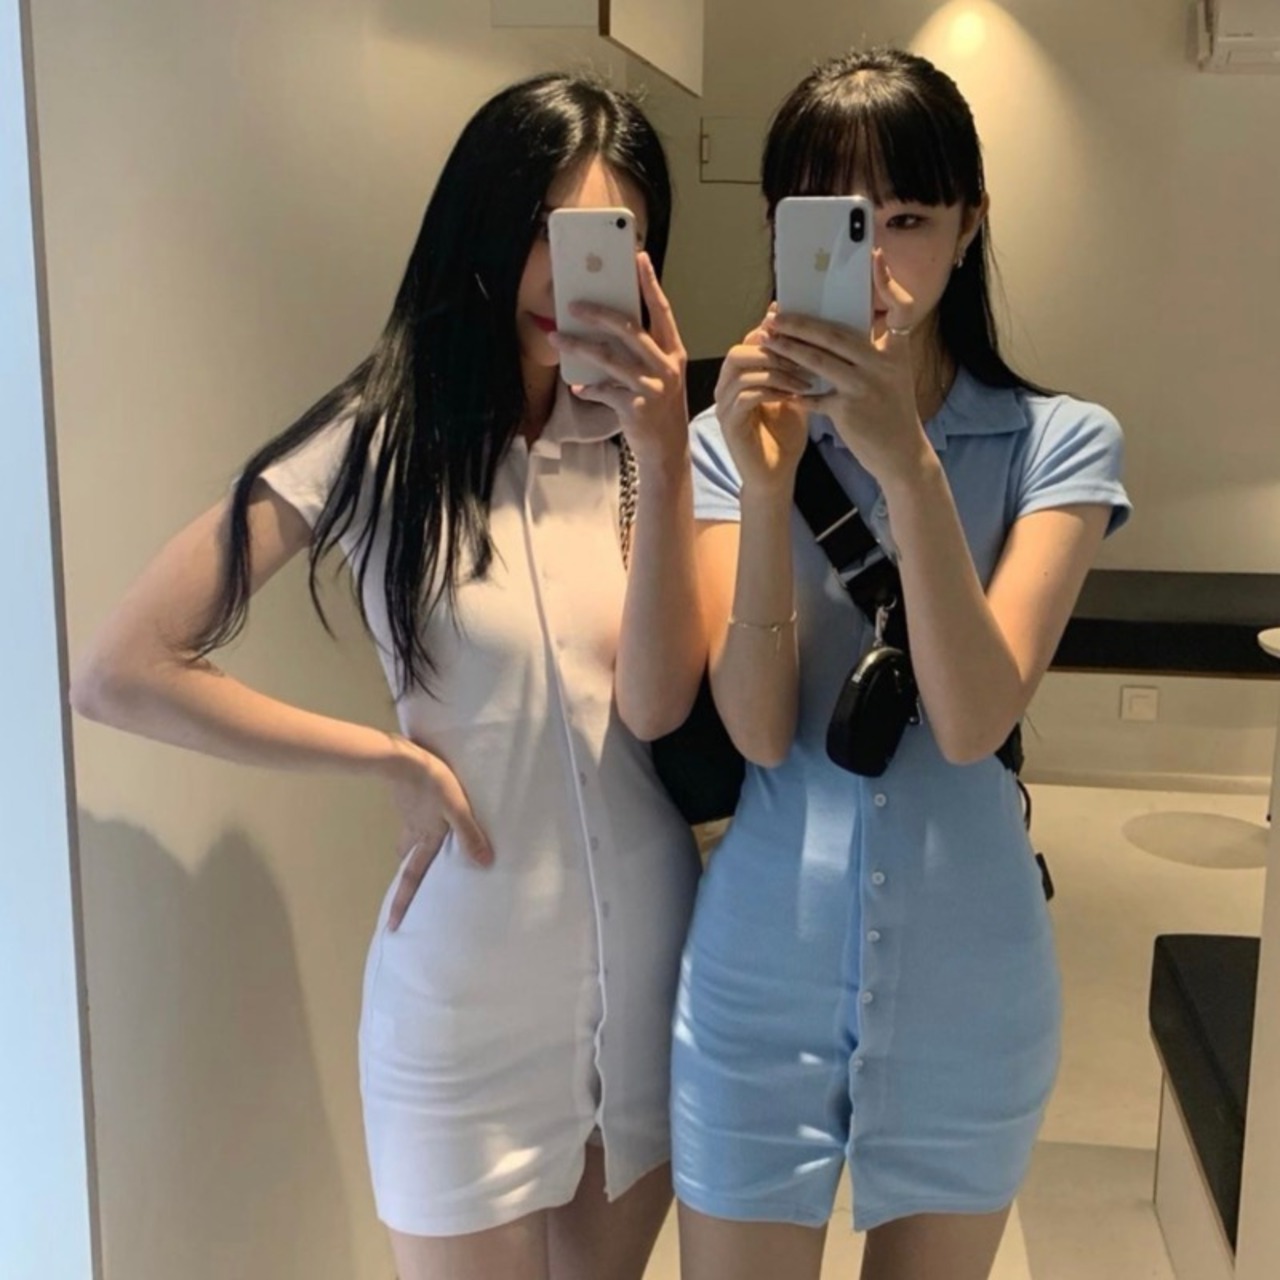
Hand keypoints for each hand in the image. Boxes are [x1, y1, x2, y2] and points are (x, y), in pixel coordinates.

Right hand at [383, 736, 491, 929]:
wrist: (404, 759)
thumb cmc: (435, 784)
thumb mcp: (458, 809)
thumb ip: (470, 835)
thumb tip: (485, 863)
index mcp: (425, 838)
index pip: (412, 877)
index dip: (403, 902)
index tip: (392, 924)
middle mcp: (412, 831)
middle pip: (407, 856)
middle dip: (408, 869)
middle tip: (411, 877)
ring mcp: (406, 814)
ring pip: (407, 835)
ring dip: (412, 843)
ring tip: (422, 842)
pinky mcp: (405, 798)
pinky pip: (410, 815)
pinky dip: (415, 819)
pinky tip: (424, 809)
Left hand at [548, 252, 688, 467]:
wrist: (668, 452)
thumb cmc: (659, 409)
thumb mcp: (659, 376)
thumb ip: (642, 354)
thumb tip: (606, 328)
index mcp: (674, 353)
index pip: (662, 311)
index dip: (650, 284)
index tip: (638, 257)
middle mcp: (667, 367)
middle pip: (629, 329)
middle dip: (598, 313)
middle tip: (573, 304)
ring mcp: (653, 387)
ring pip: (608, 358)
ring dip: (579, 347)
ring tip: (557, 338)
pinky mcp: (636, 407)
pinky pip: (603, 390)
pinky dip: (588, 388)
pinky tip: (578, 388)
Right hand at [714, 307, 811, 496]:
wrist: (776, 475)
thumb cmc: (785, 436)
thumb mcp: (794, 393)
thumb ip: (795, 368)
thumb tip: (812, 338)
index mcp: (739, 376)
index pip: (749, 341)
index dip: (774, 334)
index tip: (805, 336)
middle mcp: (725, 387)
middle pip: (739, 351)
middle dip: (773, 351)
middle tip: (804, 360)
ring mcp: (724, 405)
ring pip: (740, 370)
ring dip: (776, 371)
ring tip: (803, 380)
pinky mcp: (729, 423)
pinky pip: (745, 396)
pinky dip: (771, 392)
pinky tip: (794, 397)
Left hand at [762, 250, 930, 484]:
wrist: (902, 455)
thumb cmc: (890, 410)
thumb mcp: (890, 374)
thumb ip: (871, 349)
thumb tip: (835, 325)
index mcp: (896, 350)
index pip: (899, 307)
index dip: (887, 281)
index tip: (875, 256)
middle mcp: (883, 365)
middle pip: (836, 334)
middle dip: (801, 323)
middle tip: (775, 314)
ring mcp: (865, 388)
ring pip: (818, 362)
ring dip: (787, 350)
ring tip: (766, 339)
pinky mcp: (849, 412)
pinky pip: (813, 397)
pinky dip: (794, 392)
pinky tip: (775, 386)